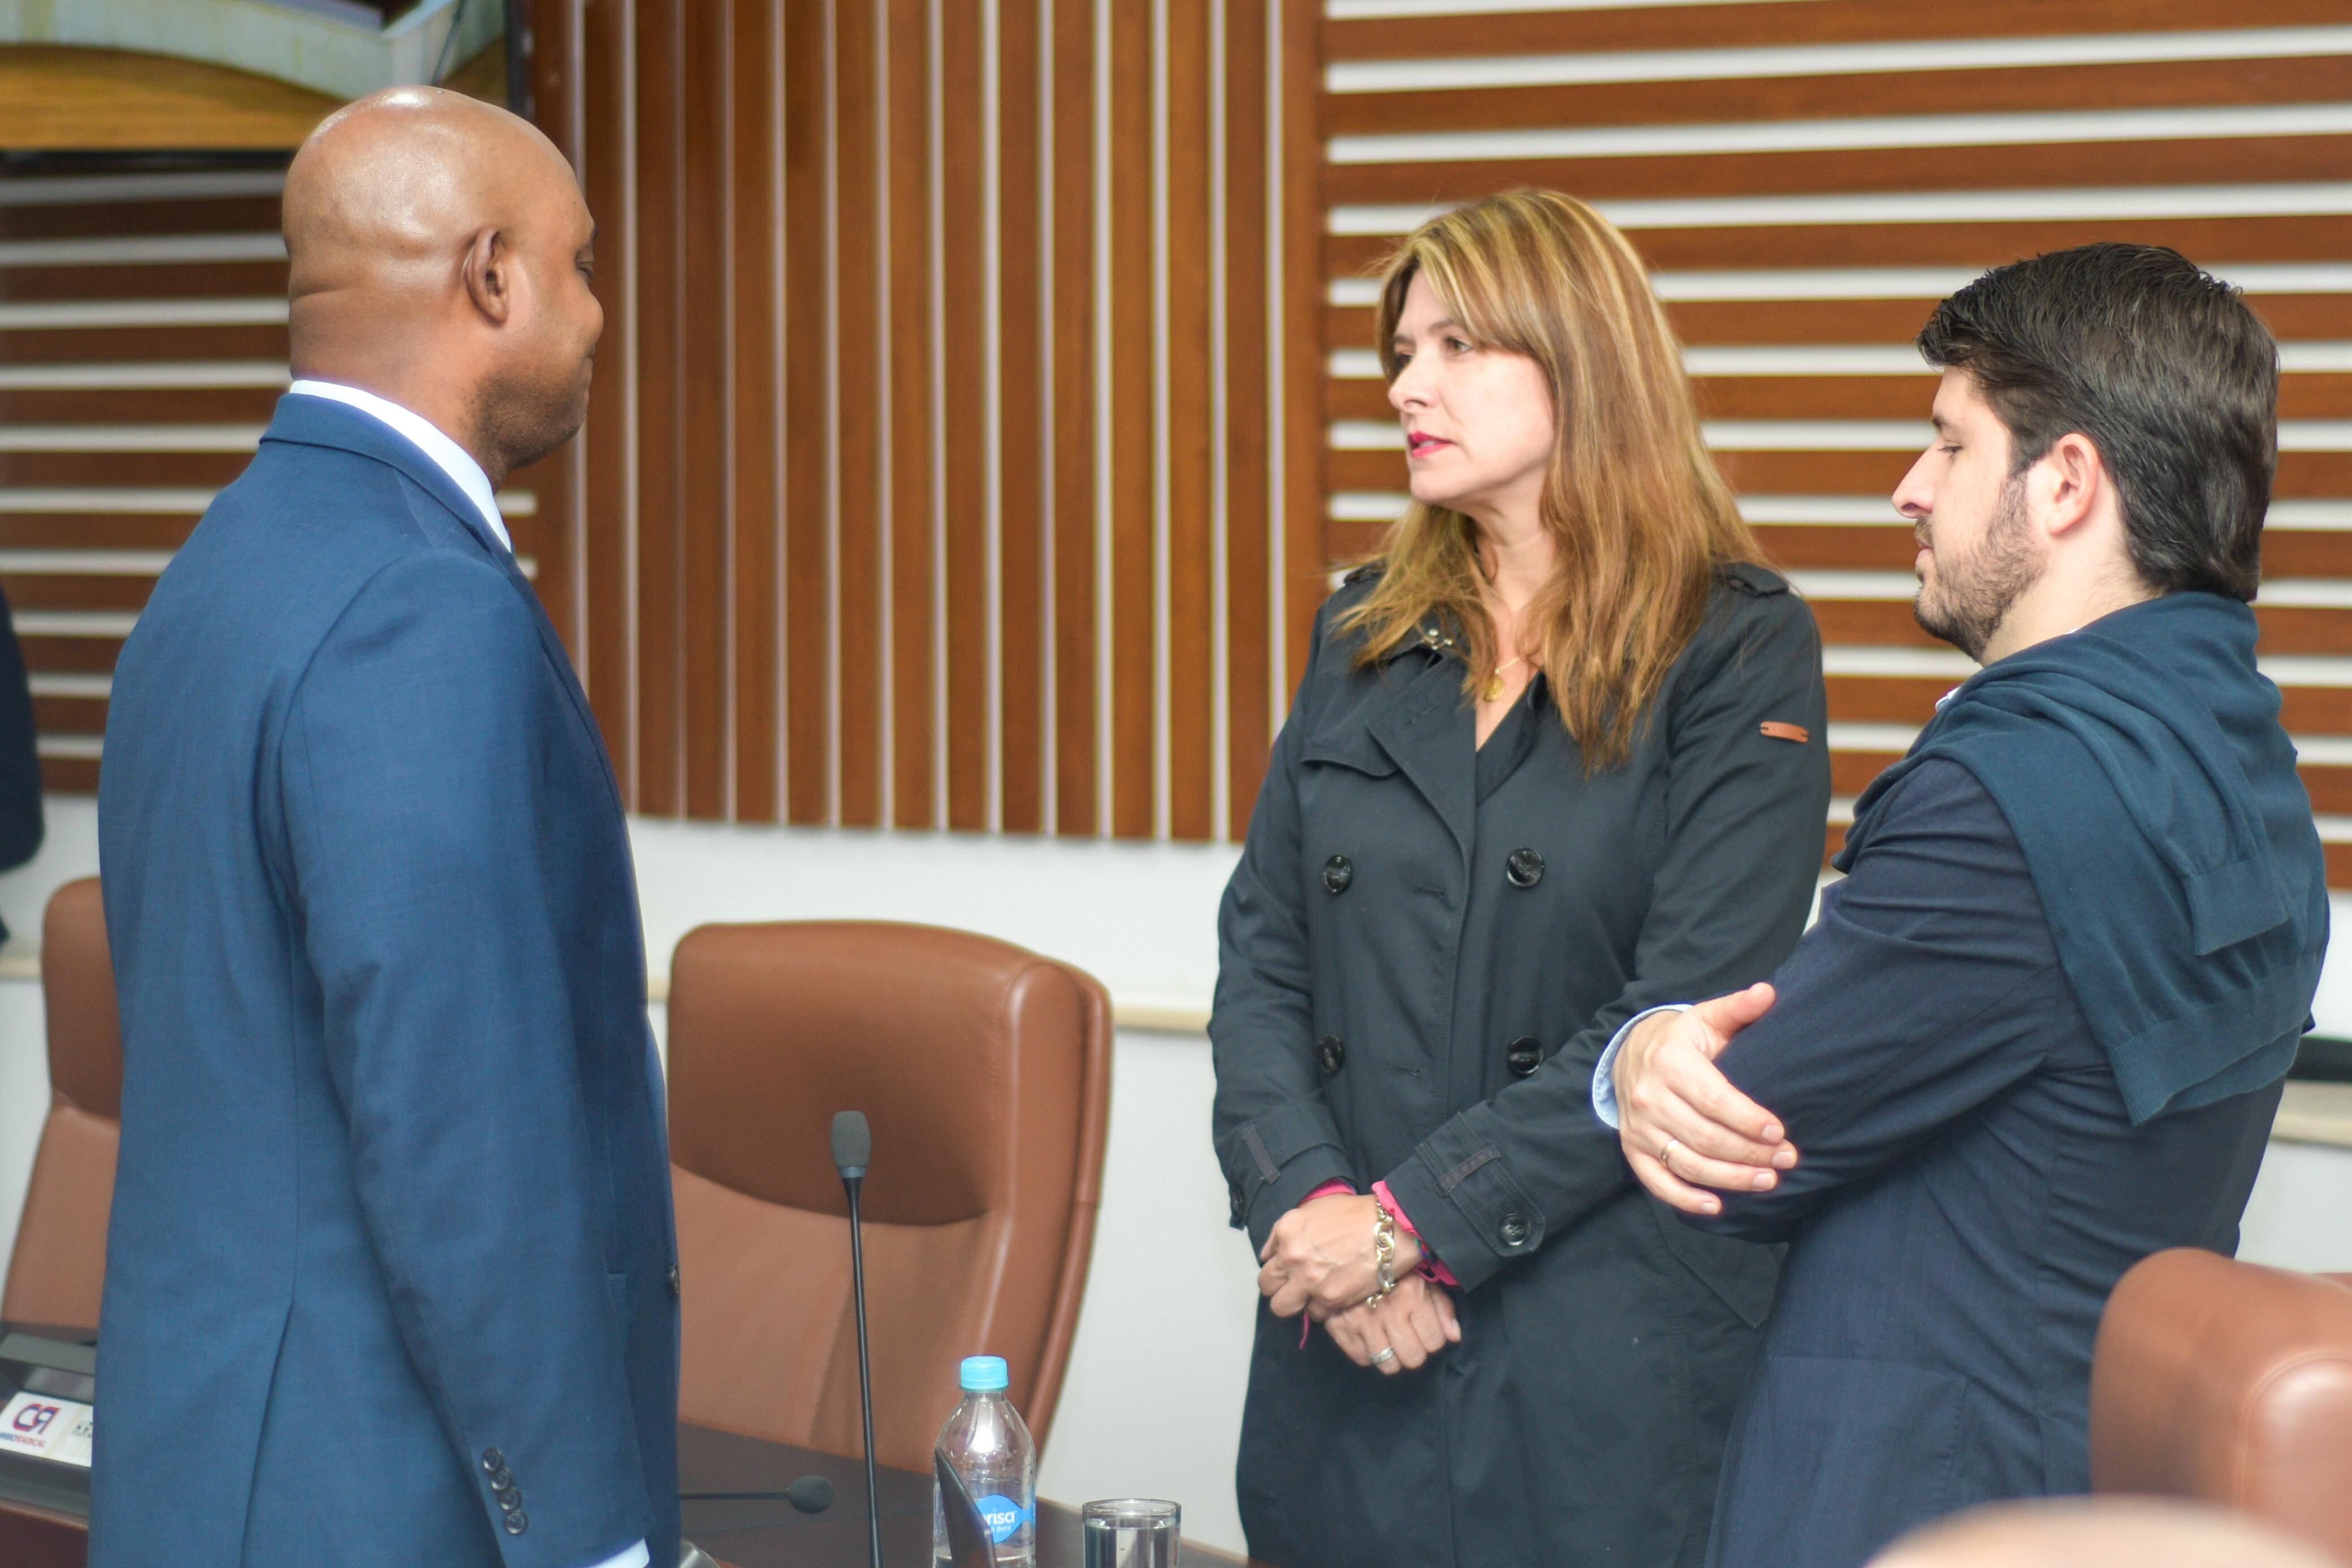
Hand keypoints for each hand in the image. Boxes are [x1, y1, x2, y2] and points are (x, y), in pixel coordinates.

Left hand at [1257, 1192, 1423, 1318]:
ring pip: (1284, 1307)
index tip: (1287, 1272)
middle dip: (1278, 1289)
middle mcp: (1292, 1256)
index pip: (1265, 1262)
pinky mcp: (1329, 1298)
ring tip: (1314, 1294)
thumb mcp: (1313, 1210)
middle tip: (1294, 1287)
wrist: (1391, 1231)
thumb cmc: (1356, 1215)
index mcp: (1286, 1232)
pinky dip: (1323, 1308)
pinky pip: (1315, 1313)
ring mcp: (1309, 1280)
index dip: (1277, 1270)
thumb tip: (1269, 1254)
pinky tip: (1335, 1294)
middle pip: (1267, 1288)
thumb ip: (1285, 1232)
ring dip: (1298, 1302)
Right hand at [1321, 1272, 1459, 1374]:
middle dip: (1414, 1351)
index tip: (1425, 1331)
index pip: (1434, 1341)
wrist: (1347, 1254)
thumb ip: (1442, 1307)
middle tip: (1408, 1337)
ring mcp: (1362, 1323)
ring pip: (1389, 1365)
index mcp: (1411, 1297)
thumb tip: (1454, 1336)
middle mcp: (1388, 1313)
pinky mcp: (1340, 1328)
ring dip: (1392, 1356)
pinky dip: (1368, 1352)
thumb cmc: (1391, 1269)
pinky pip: (1363, 1359)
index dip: (1433, 1339)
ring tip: (1390, 1340)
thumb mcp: (1423, 1280)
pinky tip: (1370, 1336)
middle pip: (1413, 1358)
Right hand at [1614, 983, 1797, 1215]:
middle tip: (1786, 1161)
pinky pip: (1657, 1181)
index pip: (1715, 1100)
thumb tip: (1769, 993)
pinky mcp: (1633, 1148)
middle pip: (1706, 1137)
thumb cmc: (1681, 1039)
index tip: (1780, 1133)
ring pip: (1688, 1163)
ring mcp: (1639, 1127)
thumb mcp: (1706, 1018)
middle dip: (1750, 1154)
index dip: (1748, 1120)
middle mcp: (1649, 1097)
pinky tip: (1716, 1207)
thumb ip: (1738, 1008)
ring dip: (1730, 1179)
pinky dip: (1685, 1199)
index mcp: (1670, 1063)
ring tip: (1767, 1182)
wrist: (1629, 1053)